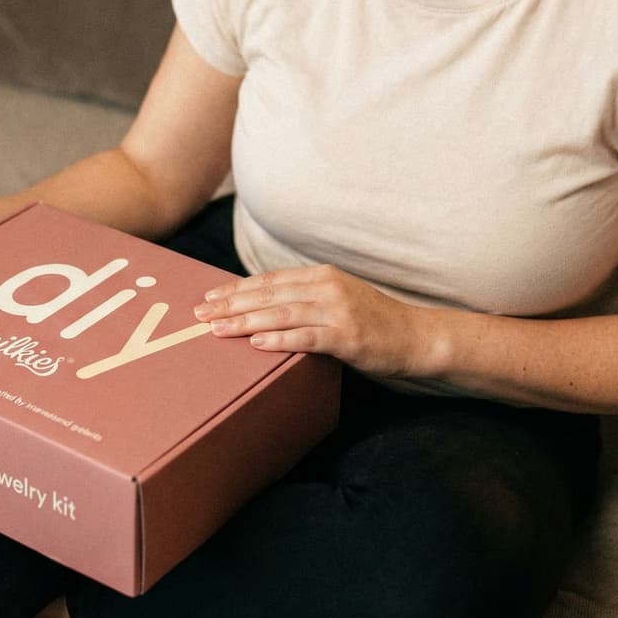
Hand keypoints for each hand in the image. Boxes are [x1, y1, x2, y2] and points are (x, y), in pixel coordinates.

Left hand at [194, 264, 426, 379]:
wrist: (416, 337)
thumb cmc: (373, 322)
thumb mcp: (338, 299)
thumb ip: (306, 298)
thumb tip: (266, 305)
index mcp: (321, 276)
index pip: (270, 281)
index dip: (237, 289)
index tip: (210, 297)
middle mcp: (327, 287)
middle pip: (269, 295)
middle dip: (231, 304)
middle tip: (200, 313)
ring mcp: (337, 311)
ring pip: (281, 314)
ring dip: (245, 322)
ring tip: (217, 328)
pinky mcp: (346, 336)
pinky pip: (305, 337)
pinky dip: (278, 339)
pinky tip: (256, 342)